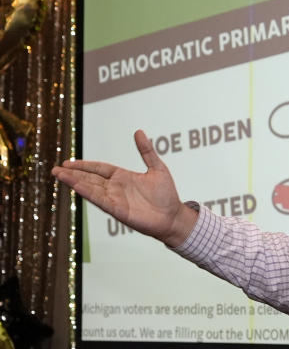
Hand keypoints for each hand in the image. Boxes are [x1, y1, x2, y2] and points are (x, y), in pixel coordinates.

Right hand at [51, 130, 196, 246]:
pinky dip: (88, 193)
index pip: (99, 168)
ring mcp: (116, 199)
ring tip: (59, 175)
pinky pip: (100, 200)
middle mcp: (116, 188)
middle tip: (55, 169)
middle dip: (73, 173)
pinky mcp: (118, 210)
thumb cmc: (166, 194)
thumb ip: (146, 151)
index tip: (68, 162)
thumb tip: (139, 131)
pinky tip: (76, 186)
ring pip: (91, 189)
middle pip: (90, 178)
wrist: (173, 216)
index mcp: (123, 177)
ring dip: (75, 182)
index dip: (84, 165)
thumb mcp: (157, 168)